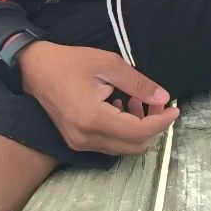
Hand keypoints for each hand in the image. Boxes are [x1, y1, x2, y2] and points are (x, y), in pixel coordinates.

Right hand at [18, 41, 178, 155]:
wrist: (36, 69)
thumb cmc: (71, 62)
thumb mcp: (109, 64)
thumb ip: (138, 83)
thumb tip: (163, 98)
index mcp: (93, 119)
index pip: (139, 132)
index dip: (162, 122)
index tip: (175, 108)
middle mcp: (86, 138)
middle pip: (134, 146)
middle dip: (152, 126)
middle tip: (154, 101)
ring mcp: (79, 143)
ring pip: (123, 148)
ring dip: (137, 129)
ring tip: (135, 100)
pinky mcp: (76, 142)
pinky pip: (109, 144)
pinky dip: (123, 130)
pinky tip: (120, 106)